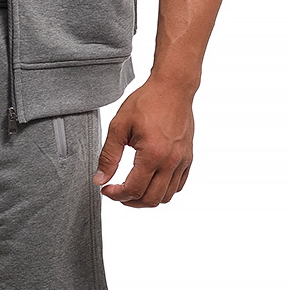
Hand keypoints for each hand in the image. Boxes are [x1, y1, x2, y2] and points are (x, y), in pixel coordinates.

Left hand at [94, 80, 193, 207]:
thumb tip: (100, 180)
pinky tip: (149, 180)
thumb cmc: (146, 102)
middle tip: (116, 192)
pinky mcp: (188, 158)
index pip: (134, 190)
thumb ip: (109, 156)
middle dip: (130, 201)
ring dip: (147, 198)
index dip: (116, 195)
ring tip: (132, 189)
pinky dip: (163, 190)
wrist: (173, 87)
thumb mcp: (119, 126)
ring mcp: (183, 161)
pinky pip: (178, 185)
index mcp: (153, 154)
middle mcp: (171, 161)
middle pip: (151, 199)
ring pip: (166, 196)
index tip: (106, 190)